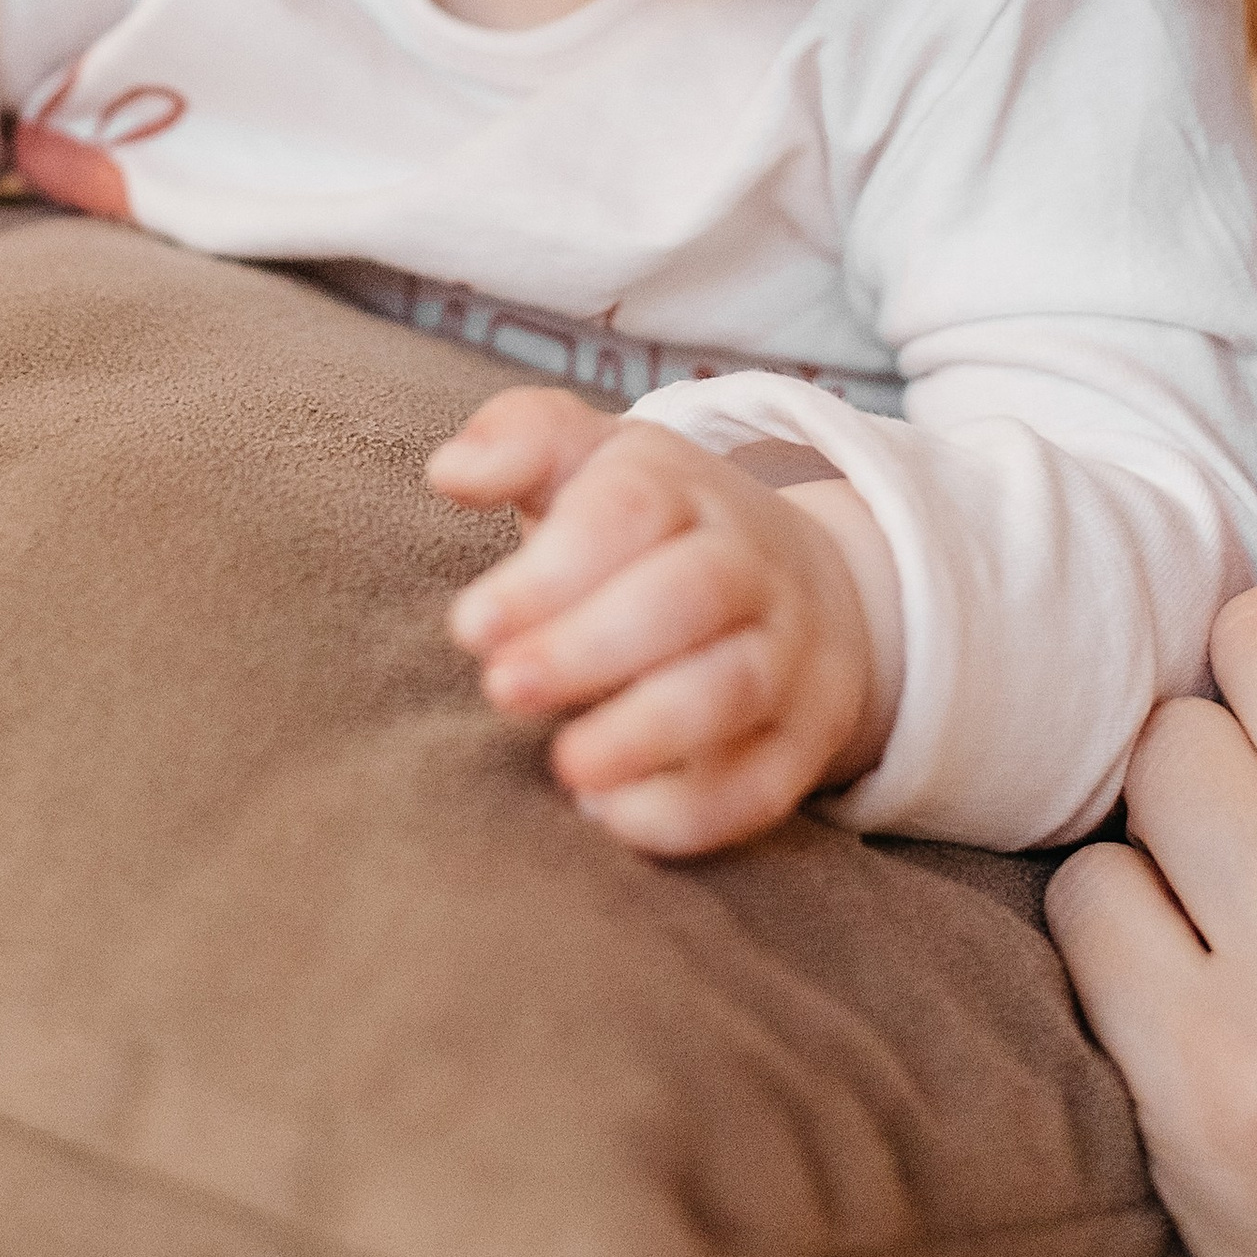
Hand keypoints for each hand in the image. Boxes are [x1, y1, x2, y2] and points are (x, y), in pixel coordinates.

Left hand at [429, 388, 901, 856]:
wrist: (798, 583)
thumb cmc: (654, 527)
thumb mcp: (593, 462)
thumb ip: (521, 442)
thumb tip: (451, 470)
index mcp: (687, 488)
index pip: (630, 512)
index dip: (551, 572)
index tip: (471, 625)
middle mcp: (752, 563)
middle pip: (691, 594)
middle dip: (590, 648)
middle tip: (502, 689)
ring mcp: (790, 651)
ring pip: (735, 689)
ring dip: (644, 735)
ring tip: (563, 768)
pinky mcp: (805, 738)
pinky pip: (764, 783)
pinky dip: (689, 810)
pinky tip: (608, 813)